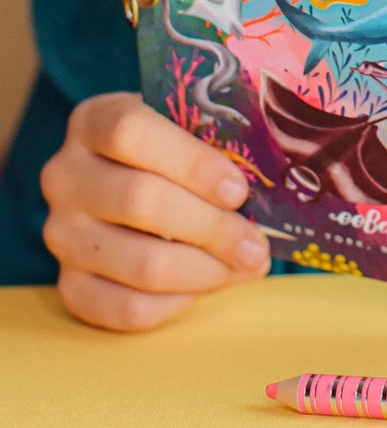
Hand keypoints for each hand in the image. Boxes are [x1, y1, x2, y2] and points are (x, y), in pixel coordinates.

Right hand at [40, 93, 271, 329]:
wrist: (133, 179)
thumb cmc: (178, 148)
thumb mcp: (191, 124)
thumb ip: (221, 136)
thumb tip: (283, 171)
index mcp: (94, 120)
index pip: (130, 132)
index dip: (191, 162)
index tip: (239, 189)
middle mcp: (65, 175)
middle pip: (139, 201)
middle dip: (213, 228)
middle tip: (258, 244)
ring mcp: (61, 233)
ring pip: (138, 262)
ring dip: (205, 271)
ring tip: (247, 265)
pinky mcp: (69, 284)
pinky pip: (125, 308)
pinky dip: (177, 302)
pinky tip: (208, 283)